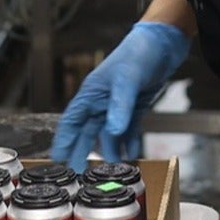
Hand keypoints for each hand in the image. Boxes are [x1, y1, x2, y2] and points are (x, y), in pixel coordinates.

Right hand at [49, 21, 188, 169]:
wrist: (162, 45)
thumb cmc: (138, 53)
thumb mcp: (127, 79)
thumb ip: (120, 106)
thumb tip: (113, 131)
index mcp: (91, 93)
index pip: (72, 122)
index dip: (63, 141)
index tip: (57, 159)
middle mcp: (101, 102)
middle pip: (87, 132)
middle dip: (82, 152)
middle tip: (79, 174)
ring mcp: (117, 106)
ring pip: (108, 134)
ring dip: (109, 150)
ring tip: (110, 169)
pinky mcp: (133, 108)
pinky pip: (128, 130)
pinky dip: (128, 143)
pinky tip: (131, 155)